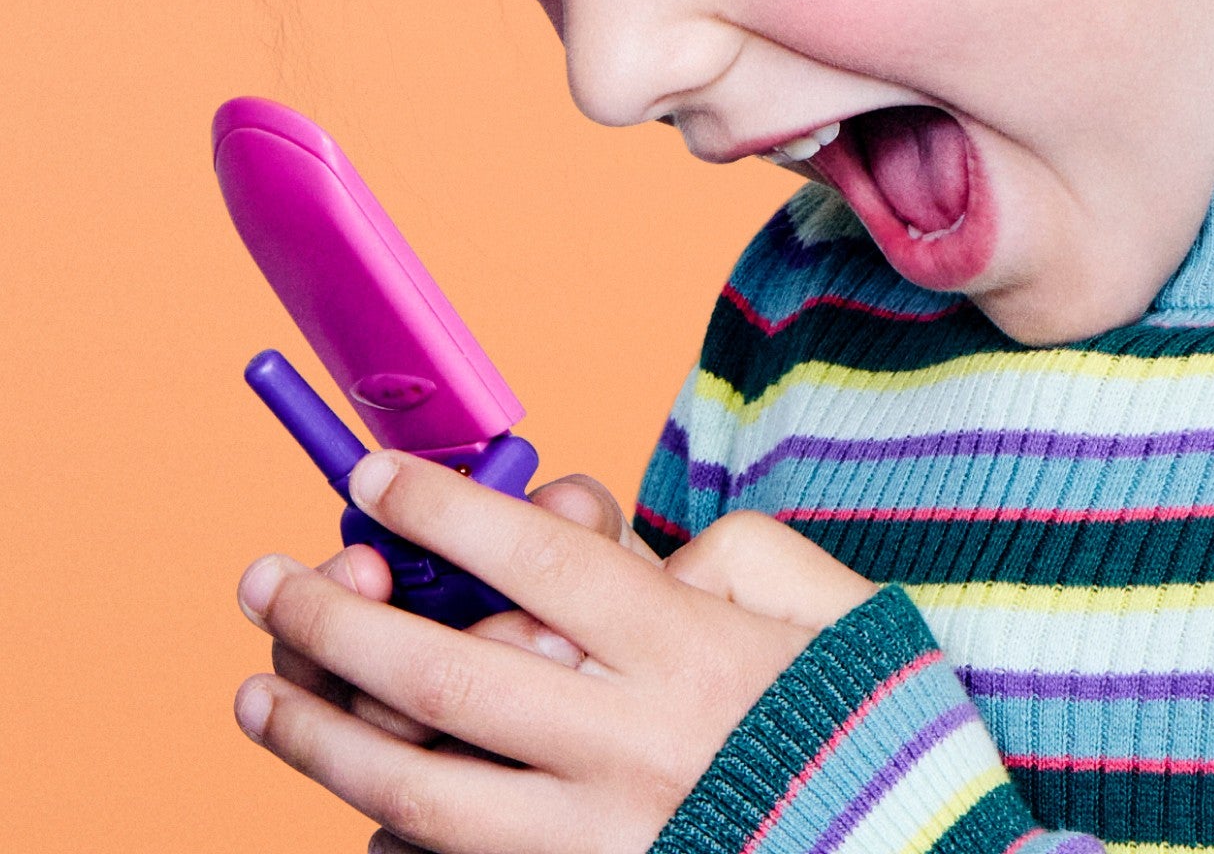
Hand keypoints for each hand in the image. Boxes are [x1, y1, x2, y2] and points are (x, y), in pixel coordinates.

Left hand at [233, 452, 877, 853]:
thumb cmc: (867, 717)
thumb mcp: (822, 602)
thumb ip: (727, 554)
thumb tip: (621, 559)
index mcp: (692, 651)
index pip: (543, 564)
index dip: (446, 514)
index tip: (373, 478)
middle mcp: (634, 745)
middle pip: (452, 675)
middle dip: (342, 618)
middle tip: (268, 575)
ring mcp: (600, 839)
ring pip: (423, 791)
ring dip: (324, 738)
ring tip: (263, 692)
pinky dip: (387, 837)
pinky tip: (351, 801)